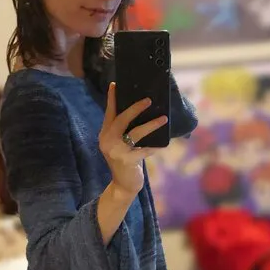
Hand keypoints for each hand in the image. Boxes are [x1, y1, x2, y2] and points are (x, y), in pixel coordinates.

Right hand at [99, 83, 168, 197]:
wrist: (123, 185)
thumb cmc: (127, 161)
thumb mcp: (122, 144)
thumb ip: (125, 131)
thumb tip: (142, 112)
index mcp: (105, 134)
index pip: (109, 113)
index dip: (112, 99)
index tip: (115, 85)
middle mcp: (107, 141)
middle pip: (120, 119)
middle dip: (135, 108)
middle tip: (148, 99)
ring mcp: (116, 151)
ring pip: (135, 132)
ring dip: (151, 125)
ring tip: (163, 119)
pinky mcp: (126, 160)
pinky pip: (144, 150)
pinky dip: (154, 147)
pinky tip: (163, 145)